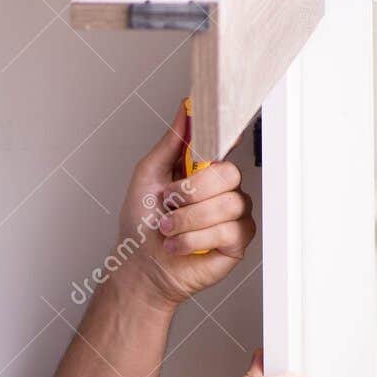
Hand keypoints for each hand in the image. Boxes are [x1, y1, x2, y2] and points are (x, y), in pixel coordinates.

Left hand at [117, 104, 255, 306]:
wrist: (139, 266)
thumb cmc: (140, 226)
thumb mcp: (147, 177)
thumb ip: (169, 144)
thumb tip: (184, 110)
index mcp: (202, 171)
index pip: (224, 146)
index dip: (224, 138)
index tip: (218, 135)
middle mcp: (221, 190)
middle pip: (229, 174)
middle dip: (192, 191)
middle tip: (169, 204)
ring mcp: (233, 215)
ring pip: (228, 204)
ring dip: (187, 220)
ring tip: (168, 230)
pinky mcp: (237, 241)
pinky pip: (229, 231)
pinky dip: (195, 240)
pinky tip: (179, 245)